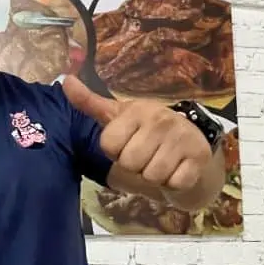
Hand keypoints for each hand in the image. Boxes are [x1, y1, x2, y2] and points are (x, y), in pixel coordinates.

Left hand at [62, 75, 211, 193]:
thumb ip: (89, 102)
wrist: (190, 142)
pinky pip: (174, 184)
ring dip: (153, 176)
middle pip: (129, 163)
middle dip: (134, 166)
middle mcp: (161, 120)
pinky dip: (173, 183)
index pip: (109, 146)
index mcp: (137, 110)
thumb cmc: (147, 130)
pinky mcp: (198, 157)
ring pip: (151, 176)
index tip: (127, 142)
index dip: (115, 151)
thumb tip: (65, 80)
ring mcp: (182, 137)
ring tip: (161, 161)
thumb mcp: (118, 116)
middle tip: (145, 154)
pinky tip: (177, 169)